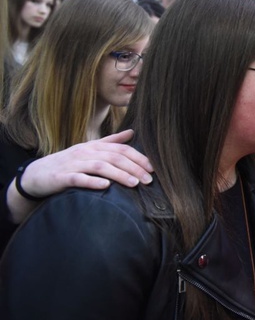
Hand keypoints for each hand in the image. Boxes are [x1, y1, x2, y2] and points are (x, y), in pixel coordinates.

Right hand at [17, 129, 152, 197]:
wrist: (36, 174)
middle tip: (149, 180)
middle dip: (134, 168)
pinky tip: (106, 186)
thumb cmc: (68, 162)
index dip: (139, 157)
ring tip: (134, 183)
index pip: (121, 149)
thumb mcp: (90, 149)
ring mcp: (73, 164)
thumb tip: (132, 132)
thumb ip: (111, 141)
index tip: (153, 168)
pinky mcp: (62, 177)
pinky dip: (92, 182)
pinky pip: (78, 178)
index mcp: (94, 146)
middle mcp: (85, 153)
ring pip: (100, 167)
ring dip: (119, 175)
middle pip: (114, 158)